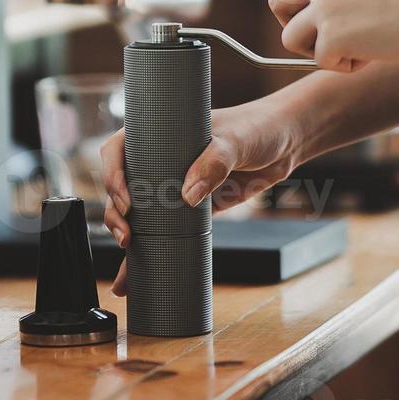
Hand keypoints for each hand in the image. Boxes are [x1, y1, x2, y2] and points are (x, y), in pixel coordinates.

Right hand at [100, 98, 302, 295]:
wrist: (285, 143)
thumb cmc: (256, 127)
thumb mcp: (235, 139)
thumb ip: (214, 163)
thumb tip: (188, 196)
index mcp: (159, 133)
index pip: (119, 149)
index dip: (113, 175)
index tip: (126, 199)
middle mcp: (160, 160)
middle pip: (123, 187)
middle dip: (116, 213)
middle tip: (126, 236)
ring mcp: (173, 185)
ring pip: (138, 212)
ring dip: (126, 234)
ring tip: (128, 258)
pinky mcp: (192, 209)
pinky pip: (165, 230)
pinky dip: (151, 251)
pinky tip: (136, 272)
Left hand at [268, 0, 398, 71]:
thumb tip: (314, 21)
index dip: (308, 8)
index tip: (329, 21)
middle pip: (278, 3)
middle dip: (297, 25)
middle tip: (326, 40)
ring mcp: (323, 3)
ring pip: (290, 37)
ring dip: (320, 50)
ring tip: (359, 47)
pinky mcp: (330, 33)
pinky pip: (319, 61)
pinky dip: (345, 66)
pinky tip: (375, 52)